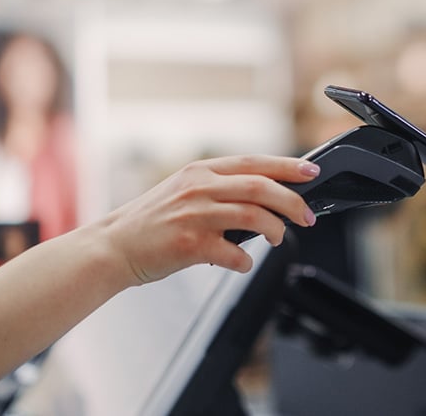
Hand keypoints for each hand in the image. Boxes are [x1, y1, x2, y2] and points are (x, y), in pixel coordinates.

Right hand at [97, 155, 318, 284]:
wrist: (114, 246)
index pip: (254, 162)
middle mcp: (199, 188)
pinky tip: (242, 263)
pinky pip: (233, 254)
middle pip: (261, 187)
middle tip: (307, 217)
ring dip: (275, 230)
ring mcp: (194, 215)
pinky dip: (245, 261)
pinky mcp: (189, 244)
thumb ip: (220, 188)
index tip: (311, 172)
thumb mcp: (184, 190)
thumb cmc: (152, 222)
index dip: (287, 166)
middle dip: (292, 202)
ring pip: (253, 217)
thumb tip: (266, 195)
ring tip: (278, 238)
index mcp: (201, 171)